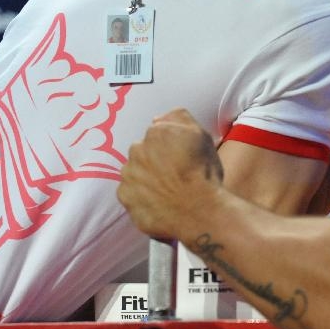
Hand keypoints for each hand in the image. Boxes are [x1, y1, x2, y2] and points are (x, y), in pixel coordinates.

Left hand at [117, 108, 222, 238]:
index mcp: (156, 132)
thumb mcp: (202, 135)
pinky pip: (131, 194)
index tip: (181, 157)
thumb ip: (179, 118)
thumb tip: (158, 119)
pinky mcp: (125, 198)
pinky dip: (142, 197)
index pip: (158, 134)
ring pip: (134, 172)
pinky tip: (159, 202)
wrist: (198, 211)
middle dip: (154, 160)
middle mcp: (136, 150)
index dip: (170, 146)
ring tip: (166, 190)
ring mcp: (128, 175)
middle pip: (143, 152)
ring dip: (145, 178)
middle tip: (173, 174)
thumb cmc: (204, 172)